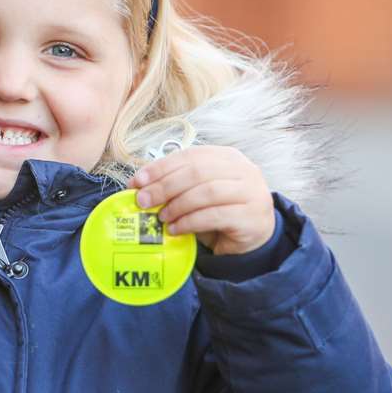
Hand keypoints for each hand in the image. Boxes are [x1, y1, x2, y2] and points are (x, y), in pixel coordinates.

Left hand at [131, 145, 273, 255]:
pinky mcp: (251, 216)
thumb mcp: (197, 194)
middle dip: (165, 186)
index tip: (137, 181)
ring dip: (178, 205)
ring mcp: (251, 192)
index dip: (161, 167)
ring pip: (207, 192)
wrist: (253, 237)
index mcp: (227, 157)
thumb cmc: (221, 212)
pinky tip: (176, 229)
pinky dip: (190, 222)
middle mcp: (243, 170)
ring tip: (161, 217)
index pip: (190, 155)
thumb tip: (139, 185)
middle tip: (143, 201)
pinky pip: (215, 215)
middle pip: (197, 172)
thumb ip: (176, 186)